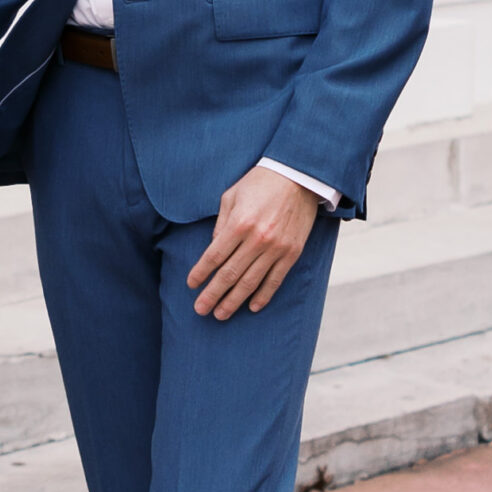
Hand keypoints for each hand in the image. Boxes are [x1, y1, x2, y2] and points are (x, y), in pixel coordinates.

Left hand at [187, 165, 317, 318]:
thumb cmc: (260, 182)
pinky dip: (263, 295)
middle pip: (229, 274)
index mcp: (239, 223)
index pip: (214, 256)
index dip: (200, 273)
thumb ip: (221, 224)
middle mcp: (257, 239)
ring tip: (220, 314)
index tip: (191, 285)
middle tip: (200, 310)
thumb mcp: (232, 196)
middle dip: (212, 294)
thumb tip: (212, 248)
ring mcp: (276, 248)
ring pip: (251, 282)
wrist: (300, 176)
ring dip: (234, 301)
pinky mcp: (292, 252)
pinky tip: (252, 307)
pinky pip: (275, 279)